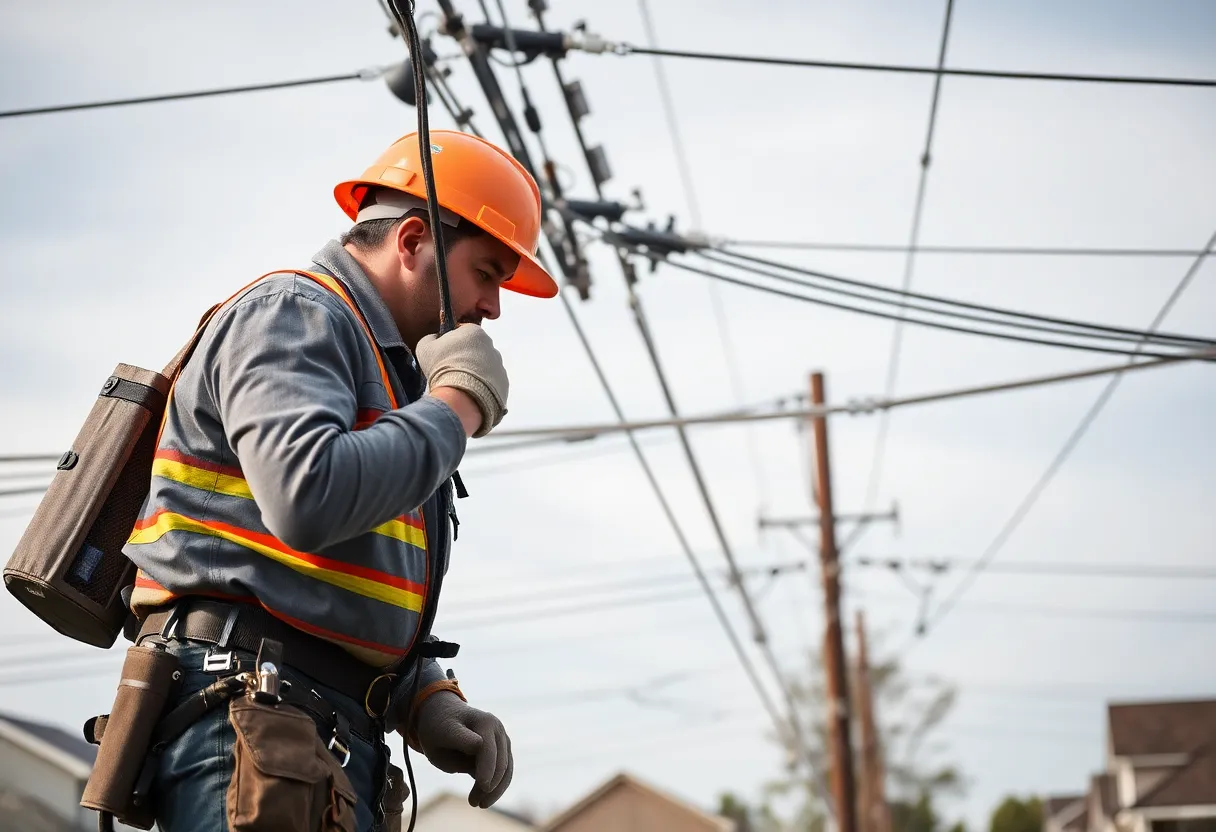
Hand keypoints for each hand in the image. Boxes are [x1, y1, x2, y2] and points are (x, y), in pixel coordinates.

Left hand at [412, 692, 512, 807]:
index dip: (486, 767)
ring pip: (506, 767)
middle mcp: (495, 725)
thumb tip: (481, 750)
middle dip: (489, 784)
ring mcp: (501, 736)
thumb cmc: (437, 730)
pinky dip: (498, 786)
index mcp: (479, 720)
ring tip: (478, 804)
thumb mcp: (437, 738)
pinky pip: (506, 770)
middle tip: (473, 803)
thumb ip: (457, 745)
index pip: (485, 747)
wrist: (443, 715)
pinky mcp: (502, 747)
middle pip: (499, 760)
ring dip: (495, 789)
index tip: (482, 784)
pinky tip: (484, 798)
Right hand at [416, 324, 507, 437]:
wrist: (461, 396)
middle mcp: (491, 346)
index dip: (451, 342)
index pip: (462, 331)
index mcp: (474, 331)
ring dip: (474, 373)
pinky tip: (470, 394)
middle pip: (475, 349)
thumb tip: (435, 338)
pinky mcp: (504, 383)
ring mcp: (499, 365)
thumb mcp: (425, 348)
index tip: (443, 354)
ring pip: (484, 367)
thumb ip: (431, 338)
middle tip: (451, 371)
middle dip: (464, 358)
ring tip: (460, 385)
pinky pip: (491, 383)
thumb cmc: (441, 367)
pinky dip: (482, 387)